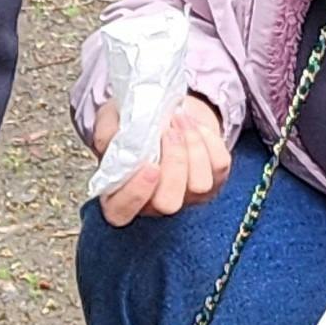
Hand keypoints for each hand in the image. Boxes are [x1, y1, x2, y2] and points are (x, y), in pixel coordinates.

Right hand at [93, 93, 230, 225]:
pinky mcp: (213, 181)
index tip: (148, 165)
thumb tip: (115, 140)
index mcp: (119, 195)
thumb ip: (107, 133)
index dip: (135, 194)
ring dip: (192, 146)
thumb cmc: (131, 122)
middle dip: (173, 163)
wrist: (164, 112)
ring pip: (200, 185)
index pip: (122, 213)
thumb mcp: (110, 120)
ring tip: (178, 120)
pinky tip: (191, 125)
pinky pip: (219, 165)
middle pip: (169, 203)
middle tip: (168, 132)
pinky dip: (208, 138)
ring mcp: (186, 196)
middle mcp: (153, 203)